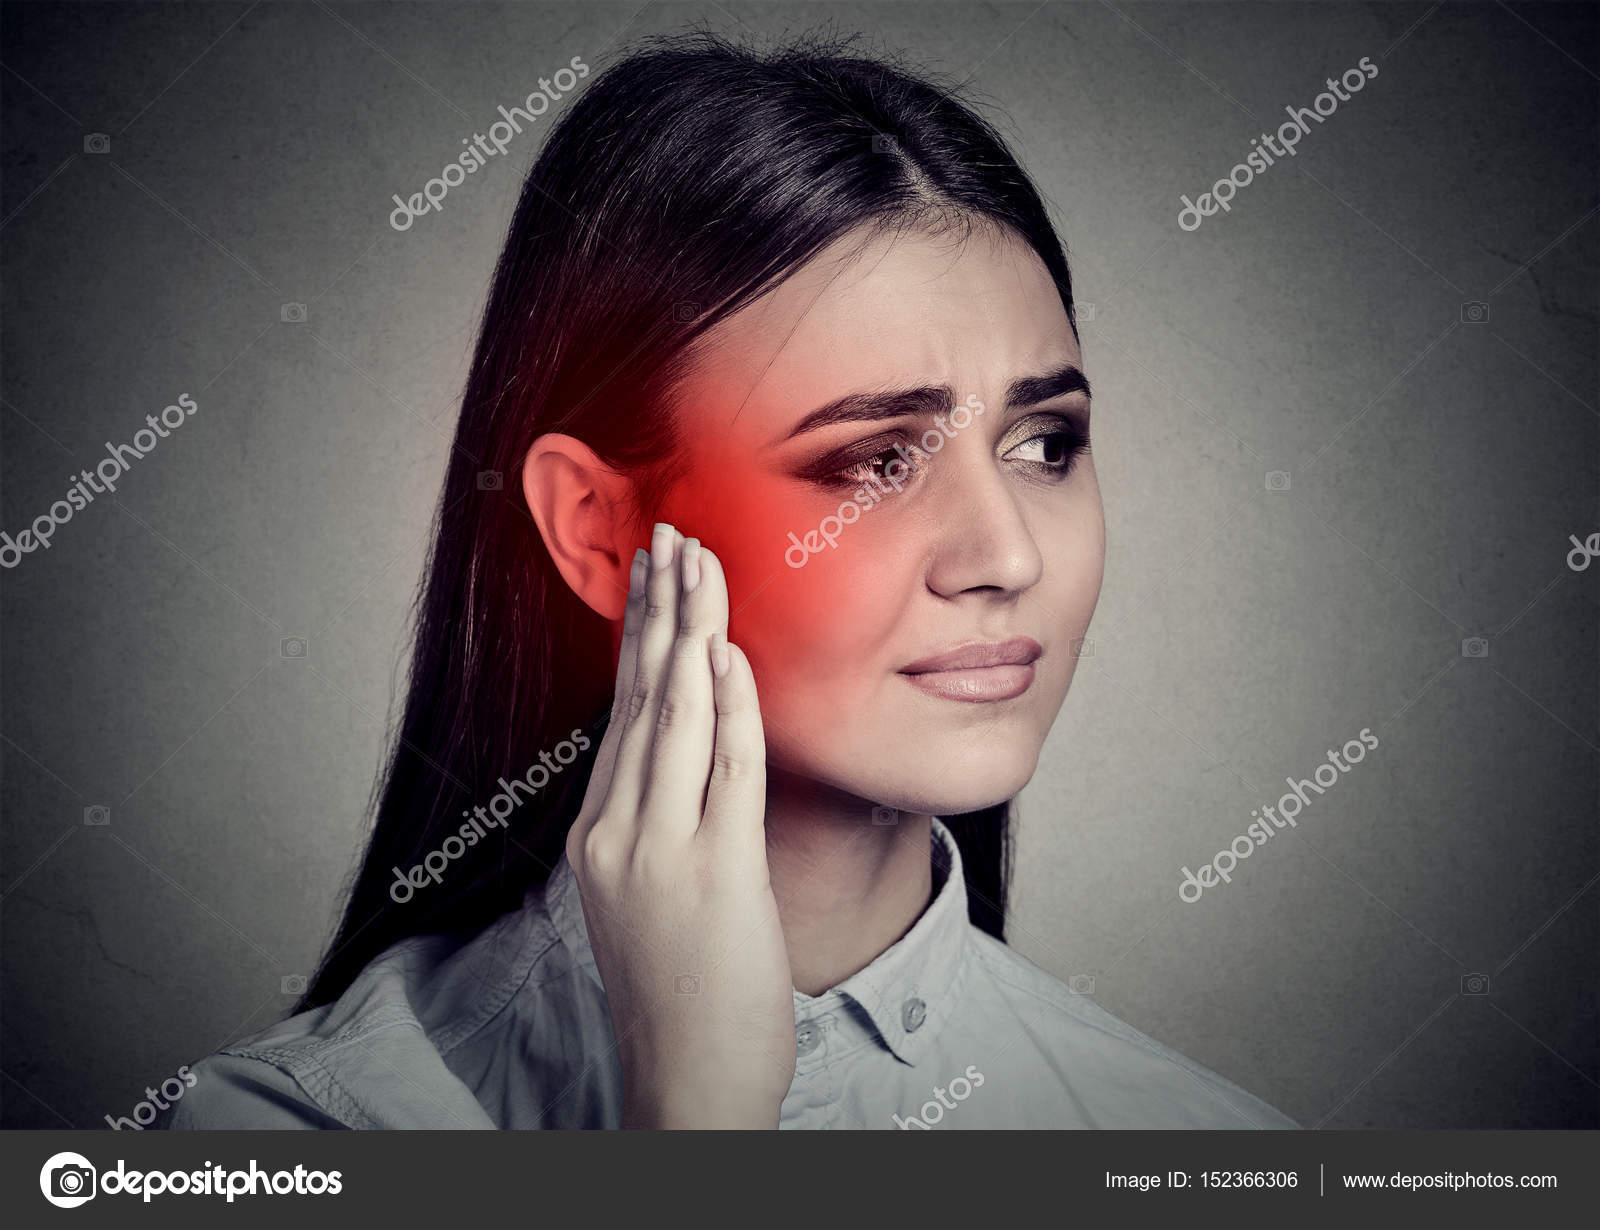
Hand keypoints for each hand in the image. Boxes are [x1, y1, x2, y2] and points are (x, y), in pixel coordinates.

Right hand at [564, 522, 794, 1127]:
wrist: (687, 1080)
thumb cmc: (680, 989)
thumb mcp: (645, 894)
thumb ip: (655, 819)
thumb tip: (682, 751)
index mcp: (599, 833)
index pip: (623, 712)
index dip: (639, 635)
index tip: (650, 574)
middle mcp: (615, 832)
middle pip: (640, 697)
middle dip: (658, 608)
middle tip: (670, 534)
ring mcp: (658, 852)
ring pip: (675, 717)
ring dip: (691, 630)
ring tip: (700, 561)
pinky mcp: (712, 874)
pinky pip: (725, 770)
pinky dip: (729, 704)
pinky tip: (730, 651)